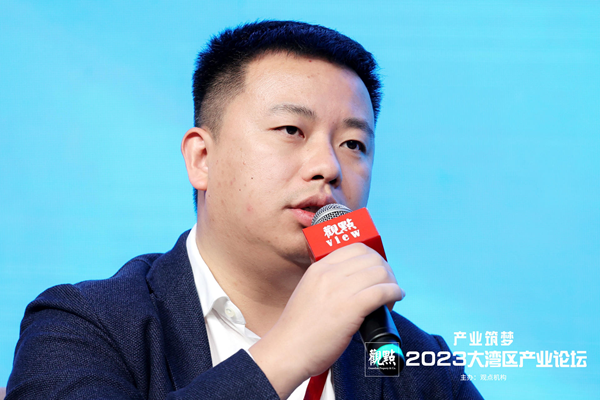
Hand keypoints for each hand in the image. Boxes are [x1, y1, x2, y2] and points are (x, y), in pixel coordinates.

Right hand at [249, 243, 404, 398]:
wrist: (287, 351)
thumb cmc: (298, 330)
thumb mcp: (309, 293)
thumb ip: (328, 283)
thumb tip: (355, 284)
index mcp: (318, 268)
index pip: (356, 248)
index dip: (373, 259)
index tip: (376, 273)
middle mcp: (329, 274)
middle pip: (371, 258)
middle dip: (385, 270)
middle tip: (387, 286)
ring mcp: (339, 290)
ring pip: (380, 273)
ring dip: (392, 283)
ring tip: (390, 298)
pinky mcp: (350, 308)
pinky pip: (381, 291)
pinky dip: (394, 293)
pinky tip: (395, 299)